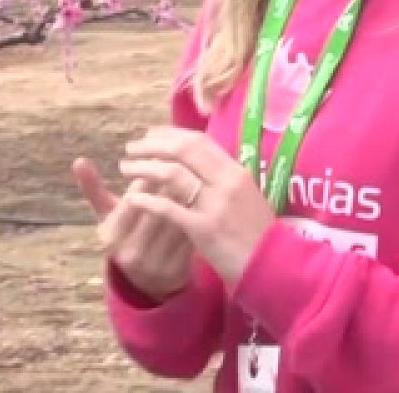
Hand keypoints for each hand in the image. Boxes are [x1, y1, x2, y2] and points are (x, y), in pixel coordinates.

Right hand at [72, 156, 193, 302]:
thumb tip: (78, 160)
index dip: (148, 177)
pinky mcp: (175, 270)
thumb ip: (93, 188)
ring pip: (176, 220)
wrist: (145, 279)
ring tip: (195, 180)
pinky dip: (197, 216)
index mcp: (111, 236)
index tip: (160, 160)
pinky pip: (190, 236)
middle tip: (184, 165)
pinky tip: (200, 202)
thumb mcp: (107, 215)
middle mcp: (130, 253)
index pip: (133, 198)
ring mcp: (153, 264)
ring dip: (188, 197)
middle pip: (157, 208)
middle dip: (172, 184)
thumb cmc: (126, 234)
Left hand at [117, 126, 276, 287]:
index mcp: (236, 171)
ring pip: (172, 174)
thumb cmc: (258, 232)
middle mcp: (226, 182)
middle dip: (152, 146)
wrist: (273, 264)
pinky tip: (132, 199)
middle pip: (183, 151)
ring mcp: (215, 205)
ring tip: (125, 168)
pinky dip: (147, 201)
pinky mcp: (204, 229)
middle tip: (131, 148)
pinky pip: (169, 209)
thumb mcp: (247, 196)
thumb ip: (223, 179)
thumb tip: (198, 163)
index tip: (151, 134)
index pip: (199, 141)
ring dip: (144, 168)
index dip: (171, 134)